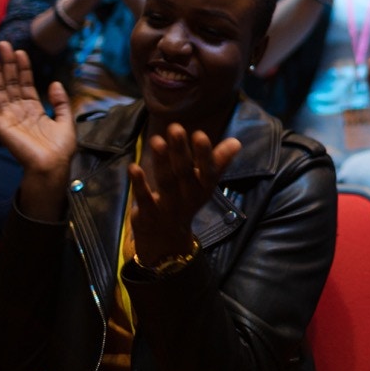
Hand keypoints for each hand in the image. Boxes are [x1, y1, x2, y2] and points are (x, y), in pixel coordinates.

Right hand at [0, 41, 74, 178]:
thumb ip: (60, 101)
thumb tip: (54, 83)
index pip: (26, 84)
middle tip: (3, 44)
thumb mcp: (66, 120)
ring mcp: (9, 118)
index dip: (23, 68)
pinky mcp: (1, 127)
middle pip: (11, 83)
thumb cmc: (60, 148)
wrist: (53, 165)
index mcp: (34, 109)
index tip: (21, 52)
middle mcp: (19, 111)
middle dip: (7, 64)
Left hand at [129, 123, 240, 264]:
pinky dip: (139, 184)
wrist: (167, 242)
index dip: (204, 155)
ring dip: (161, 162)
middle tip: (175, 128)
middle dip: (180, 151)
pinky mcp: (148, 214)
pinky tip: (133, 167)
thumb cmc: (186, 202)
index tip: (199, 135)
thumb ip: (218, 163)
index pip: (208, 171)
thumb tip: (236, 142)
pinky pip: (144, 198)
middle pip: (184, 173)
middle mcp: (188, 198)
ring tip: (156, 140)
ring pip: (165, 182)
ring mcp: (168, 207)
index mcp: (203, 189)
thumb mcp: (204, 186)